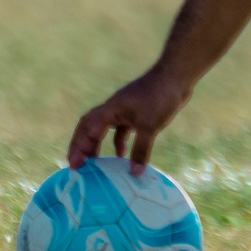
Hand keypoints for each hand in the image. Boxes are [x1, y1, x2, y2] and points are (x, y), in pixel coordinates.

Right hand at [67, 62, 190, 172]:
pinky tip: (123, 156)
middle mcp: (113, 109)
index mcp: (110, 109)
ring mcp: (124, 110)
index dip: (79, 148)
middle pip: (89, 127)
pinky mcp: (136, 112)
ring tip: (94, 164)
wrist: (176, 76)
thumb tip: (135, 173)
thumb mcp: (149, 126)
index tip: (74, 166)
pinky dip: (118, 142)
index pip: (87, 130)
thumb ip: (140, 150)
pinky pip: (121, 129)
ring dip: (97, 144)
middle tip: (76, 164)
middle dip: (81, 145)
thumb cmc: (160, 97)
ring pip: (104, 129)